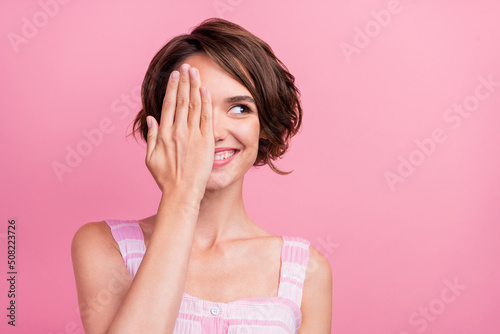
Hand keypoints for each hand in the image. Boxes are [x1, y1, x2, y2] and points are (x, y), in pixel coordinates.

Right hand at [145, 64, 213, 199]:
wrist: (182, 193)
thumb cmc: (166, 179)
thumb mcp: (150, 159)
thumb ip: (150, 137)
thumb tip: (151, 119)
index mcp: (164, 134)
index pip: (169, 104)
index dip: (172, 88)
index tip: (175, 75)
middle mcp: (178, 131)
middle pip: (182, 100)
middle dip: (184, 81)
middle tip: (186, 66)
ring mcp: (193, 135)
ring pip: (194, 105)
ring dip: (195, 86)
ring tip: (196, 72)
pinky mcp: (206, 141)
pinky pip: (206, 118)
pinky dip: (206, 103)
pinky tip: (205, 91)